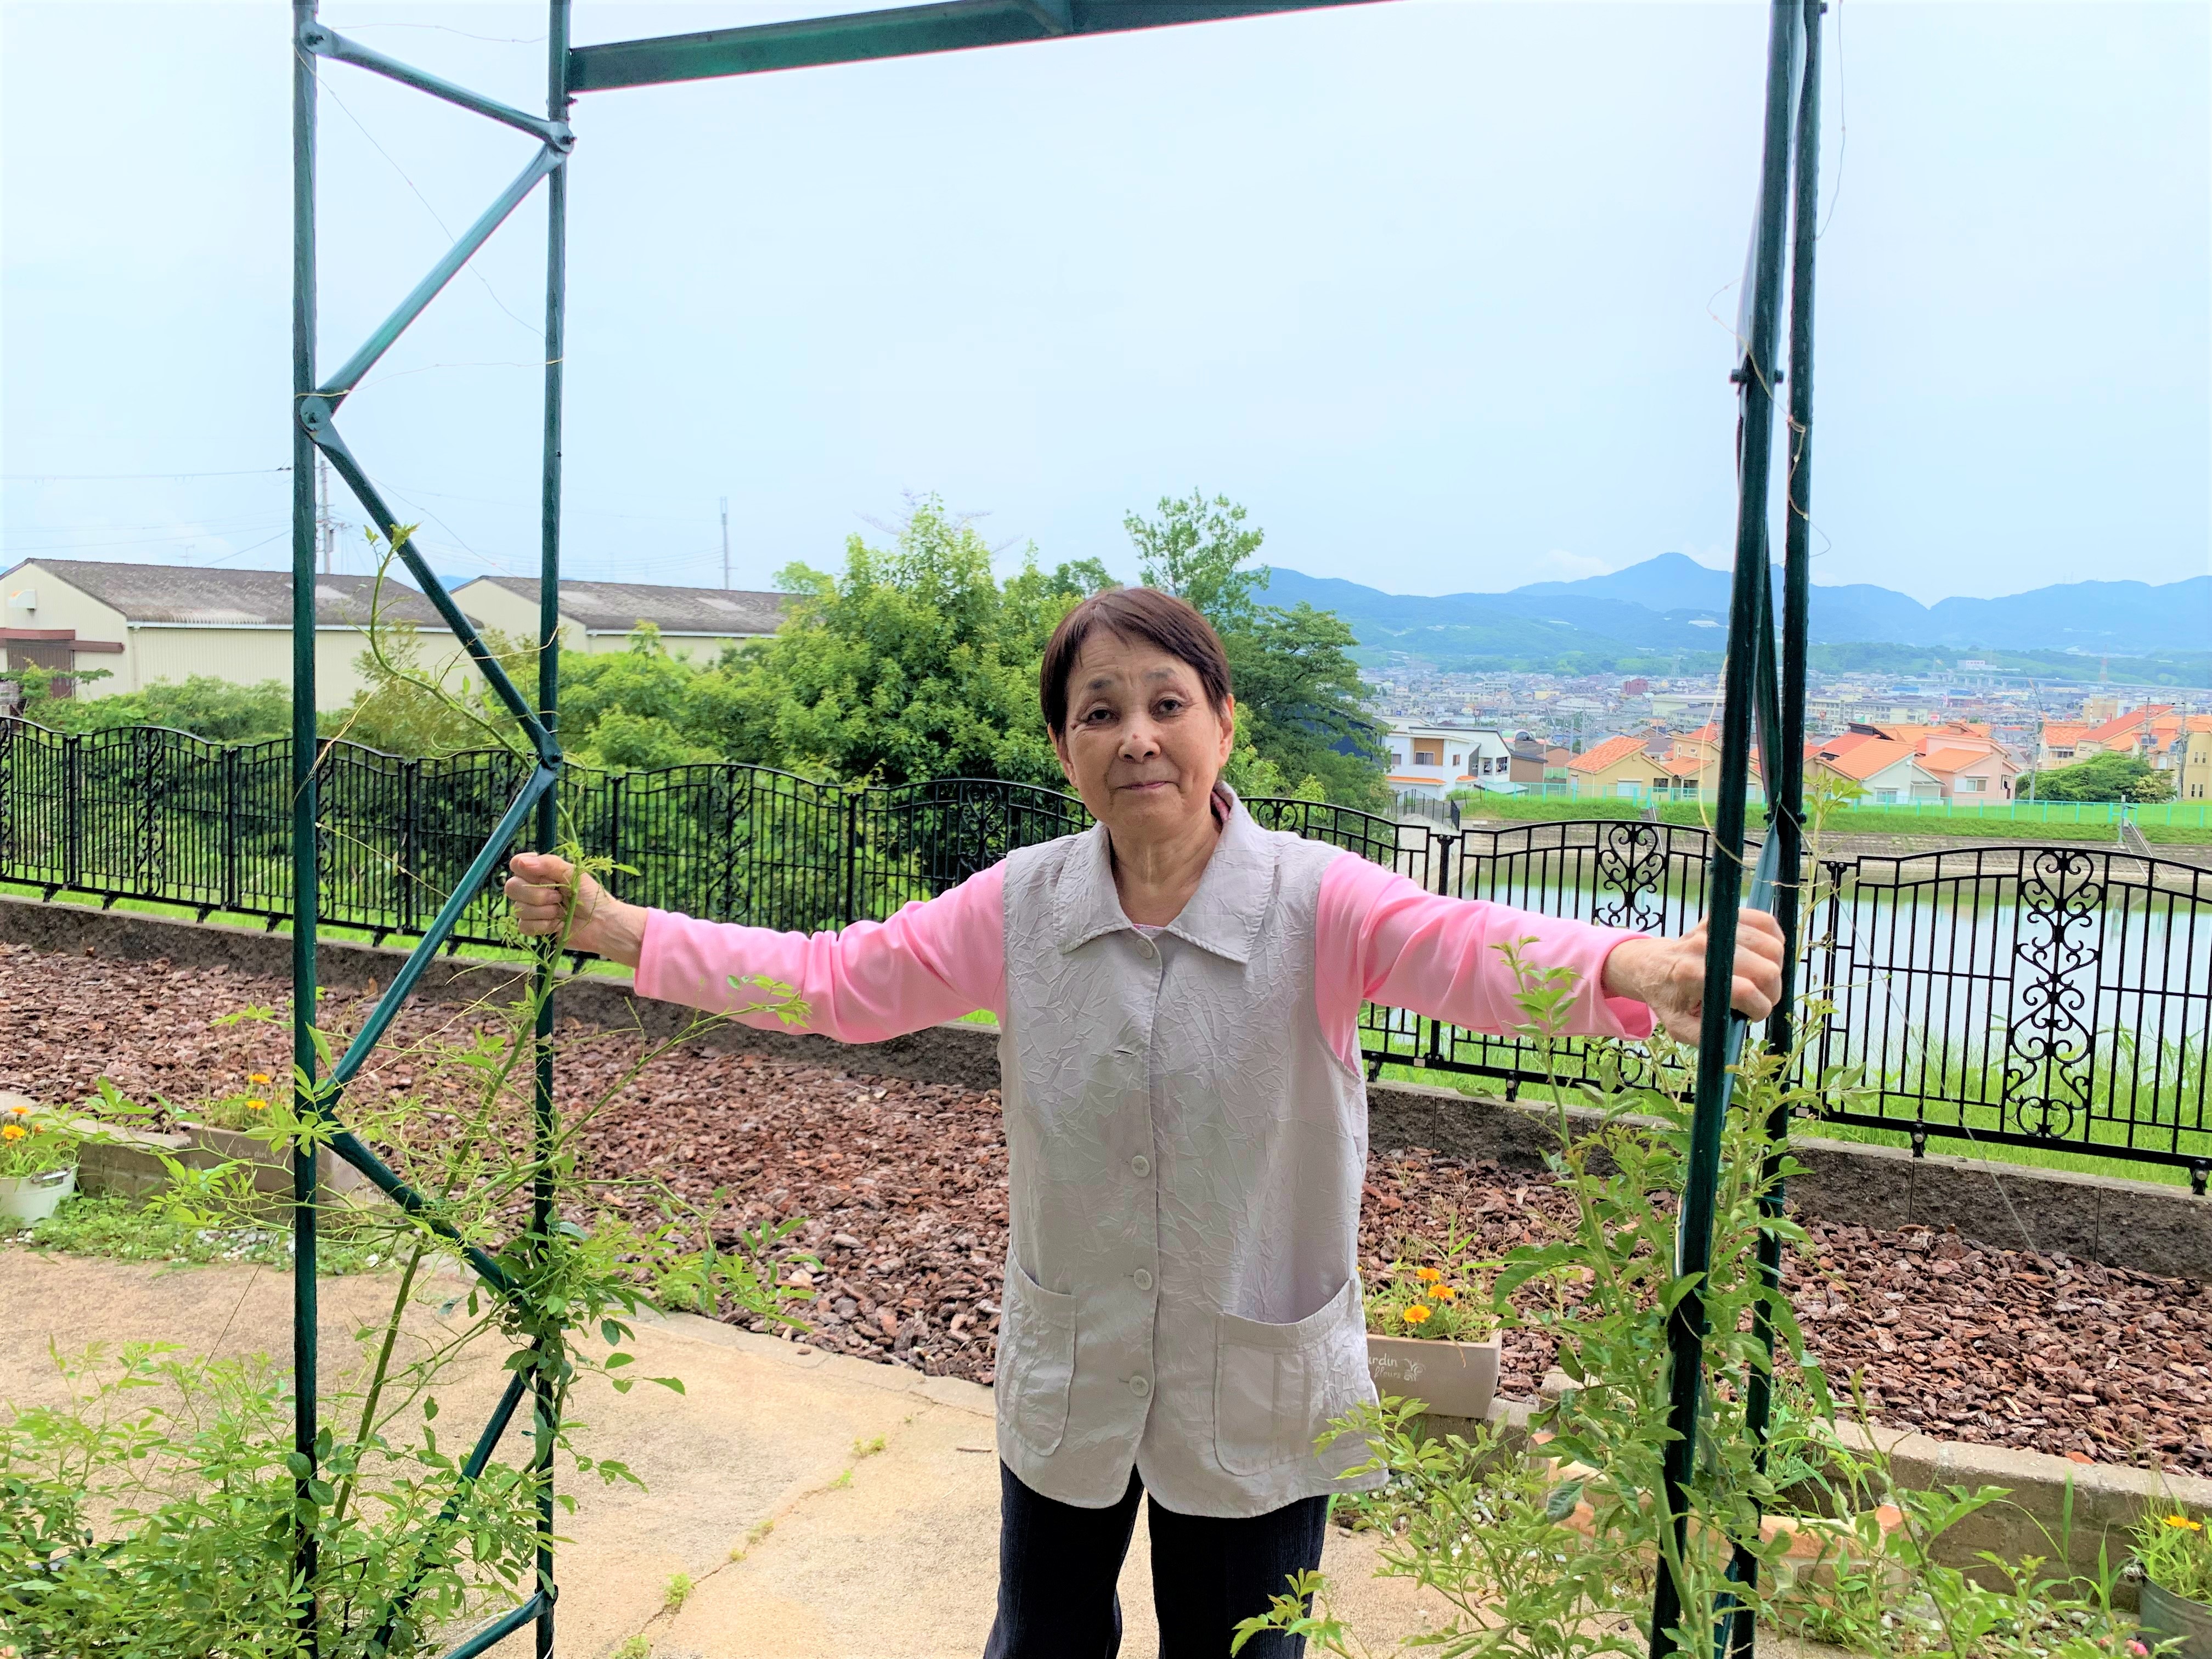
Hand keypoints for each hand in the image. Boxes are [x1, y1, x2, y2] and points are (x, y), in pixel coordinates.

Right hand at [503, 852, 646, 967]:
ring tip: (561, 912)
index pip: (516, 864)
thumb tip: (523, 863)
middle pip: (511, 887)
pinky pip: (524, 926)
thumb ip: (549, 864)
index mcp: (541, 873)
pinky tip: (556, 925)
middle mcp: (533, 889)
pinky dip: (542, 925)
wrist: (602, 924)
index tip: (537, 872)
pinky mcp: (535, 927)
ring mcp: (532, 909)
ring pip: (518, 909)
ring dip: (544, 911)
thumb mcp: (574, 874)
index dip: (521, 867)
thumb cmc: (591, 895)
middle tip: (558, 897)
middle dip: (536, 895)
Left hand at [1601, 908, 1785, 1041]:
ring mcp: (1715, 927)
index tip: (1754, 1016)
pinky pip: (1766, 922)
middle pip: (1766, 970)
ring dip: (1775, 969)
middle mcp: (1703, 946)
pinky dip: (1775, 941)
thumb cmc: (1669, 998)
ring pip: (1772, 948)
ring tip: (1759, 981)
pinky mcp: (1725, 916)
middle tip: (1758, 1001)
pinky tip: (1764, 957)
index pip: (1744, 989)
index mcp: (1690, 975)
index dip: (1760, 1008)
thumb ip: (1706, 1036)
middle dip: (1771, 993)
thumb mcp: (1678, 1026)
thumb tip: (1734, 1038)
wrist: (1652, 965)